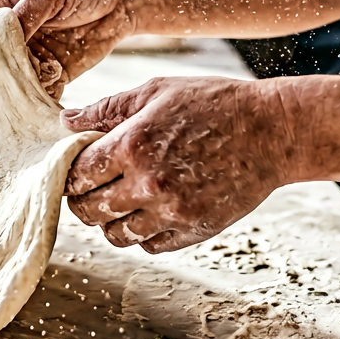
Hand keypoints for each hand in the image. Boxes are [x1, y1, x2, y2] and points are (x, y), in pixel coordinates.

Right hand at [0, 0, 136, 98]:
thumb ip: (26, 13)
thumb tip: (1, 37)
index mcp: (1, 3)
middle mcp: (11, 32)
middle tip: (1, 86)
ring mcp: (31, 54)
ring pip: (11, 79)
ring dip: (15, 91)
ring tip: (22, 99)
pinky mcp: (53, 72)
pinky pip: (39, 91)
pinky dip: (39, 101)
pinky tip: (41, 105)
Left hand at [60, 76, 299, 251]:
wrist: (273, 130)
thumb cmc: (212, 103)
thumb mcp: (155, 92)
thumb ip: (106, 109)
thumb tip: (66, 121)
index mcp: (132, 145)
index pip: (77, 175)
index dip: (68, 175)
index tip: (72, 172)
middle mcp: (148, 183)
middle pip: (89, 211)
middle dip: (82, 201)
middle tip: (89, 190)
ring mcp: (173, 211)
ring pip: (116, 235)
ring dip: (110, 221)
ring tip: (117, 203)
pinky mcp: (195, 230)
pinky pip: (150, 246)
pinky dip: (142, 234)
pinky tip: (147, 212)